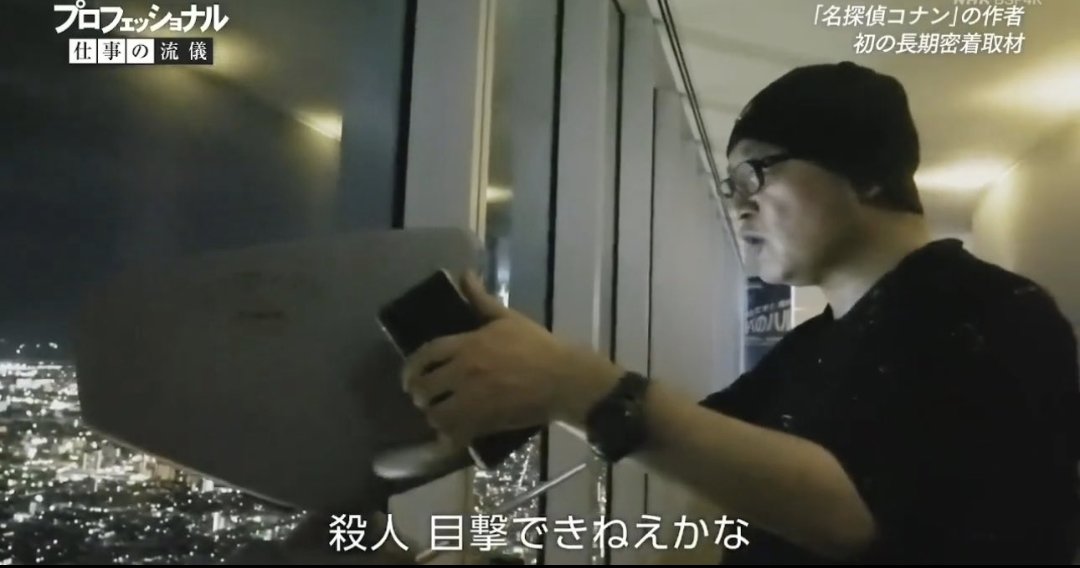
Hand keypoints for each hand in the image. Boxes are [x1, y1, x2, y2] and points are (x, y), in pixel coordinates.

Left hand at [401, 272, 621, 445]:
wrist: (563, 379)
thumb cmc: (537, 346)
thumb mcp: (507, 318)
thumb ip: (481, 299)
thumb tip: (464, 274)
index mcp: (467, 345)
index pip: (426, 355)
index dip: (412, 366)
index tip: (409, 374)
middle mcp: (463, 373)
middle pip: (425, 386)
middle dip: (418, 393)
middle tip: (423, 395)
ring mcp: (473, 400)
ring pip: (436, 413)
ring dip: (433, 414)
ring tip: (439, 414)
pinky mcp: (485, 422)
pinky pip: (455, 434)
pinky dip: (449, 436)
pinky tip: (452, 434)